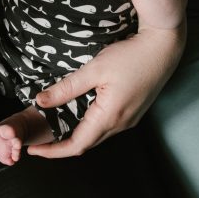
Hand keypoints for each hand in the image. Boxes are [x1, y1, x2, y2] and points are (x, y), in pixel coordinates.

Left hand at [26, 27, 181, 158]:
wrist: (163, 46)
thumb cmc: (132, 55)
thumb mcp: (95, 69)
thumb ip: (67, 88)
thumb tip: (41, 102)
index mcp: (110, 116)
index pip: (77, 145)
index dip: (53, 150)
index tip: (34, 149)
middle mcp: (122, 124)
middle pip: (87, 144)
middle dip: (61, 146)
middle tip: (39, 141)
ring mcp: (130, 119)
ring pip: (97, 136)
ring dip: (75, 137)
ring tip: (54, 130)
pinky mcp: (133, 112)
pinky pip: (107, 127)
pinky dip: (89, 128)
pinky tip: (78, 117)